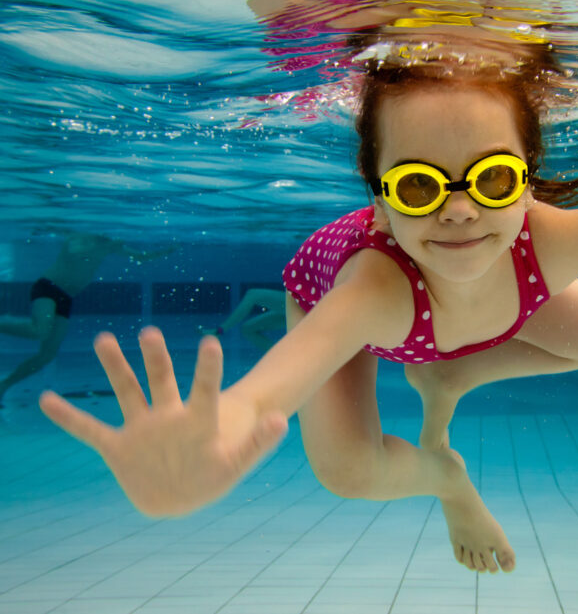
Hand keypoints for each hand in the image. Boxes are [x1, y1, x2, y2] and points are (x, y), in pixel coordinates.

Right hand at [39, 327, 287, 516]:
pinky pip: (89, 431)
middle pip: (160, 381)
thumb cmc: (212, 477)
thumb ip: (257, 444)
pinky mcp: (118, 448)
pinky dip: (69, 418)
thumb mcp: (237, 463)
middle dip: (155, 358)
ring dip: (115, 368)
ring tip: (104, 338)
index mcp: (196, 421)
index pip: (203, 390)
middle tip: (150, 332)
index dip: (207, 369)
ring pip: (126, 392)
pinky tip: (47, 400)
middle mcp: (166, 417)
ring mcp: (140, 430)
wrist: (182, 495)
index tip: (209, 342)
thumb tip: (280, 419)